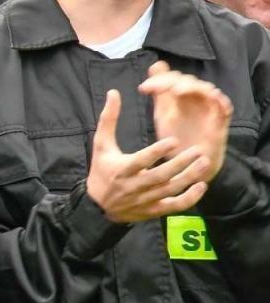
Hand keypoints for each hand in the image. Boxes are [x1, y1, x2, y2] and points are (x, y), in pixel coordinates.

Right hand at [85, 89, 211, 222]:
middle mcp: (134, 186)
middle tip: (198, 150)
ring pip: (170, 189)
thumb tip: (114, 92)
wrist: (97, 205)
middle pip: (160, 176)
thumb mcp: (101, 144)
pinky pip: (174, 206)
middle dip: (180, 164)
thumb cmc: (101, 170)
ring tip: (204, 162)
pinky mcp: (153, 210)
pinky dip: (189, 198)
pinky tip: (201, 185)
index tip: (173, 140)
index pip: (141, 161)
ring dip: (189, 177)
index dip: (157, 151)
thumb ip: (109, 119)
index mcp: (121, 169)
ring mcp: (145, 200)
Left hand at [139, 61, 231, 182]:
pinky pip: (225, 107)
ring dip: (192, 88)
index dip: (159, 79)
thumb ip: (160, 93)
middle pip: (188, 81)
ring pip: (206, 90)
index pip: (173, 79)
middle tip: (155, 89)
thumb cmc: (177, 138)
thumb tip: (155, 65)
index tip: (142, 89)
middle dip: (171, 82)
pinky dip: (220, 100)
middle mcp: (196, 100)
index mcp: (181, 97)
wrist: (187, 165)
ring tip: (176, 92)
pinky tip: (211, 96)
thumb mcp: (164, 113)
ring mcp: (209, 110)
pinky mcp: (220, 123)